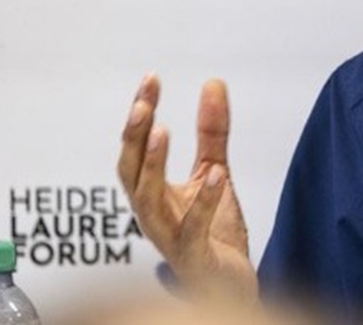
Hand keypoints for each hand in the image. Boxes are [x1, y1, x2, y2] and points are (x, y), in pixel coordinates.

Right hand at [117, 74, 257, 301]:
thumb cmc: (213, 231)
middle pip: (131, 172)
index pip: (137, 149)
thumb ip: (212, 132)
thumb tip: (213, 82)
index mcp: (153, 193)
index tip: (151, 78)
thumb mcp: (214, 171)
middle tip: (144, 103)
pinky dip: (202, 203)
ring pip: (148, 202)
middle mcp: (153, 214)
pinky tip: (217, 176)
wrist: (230, 283)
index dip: (141, 115)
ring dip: (153, 166)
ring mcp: (170, 238)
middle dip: (134, 137)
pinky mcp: (195, 258)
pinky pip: (193, 231)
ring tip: (163, 131)